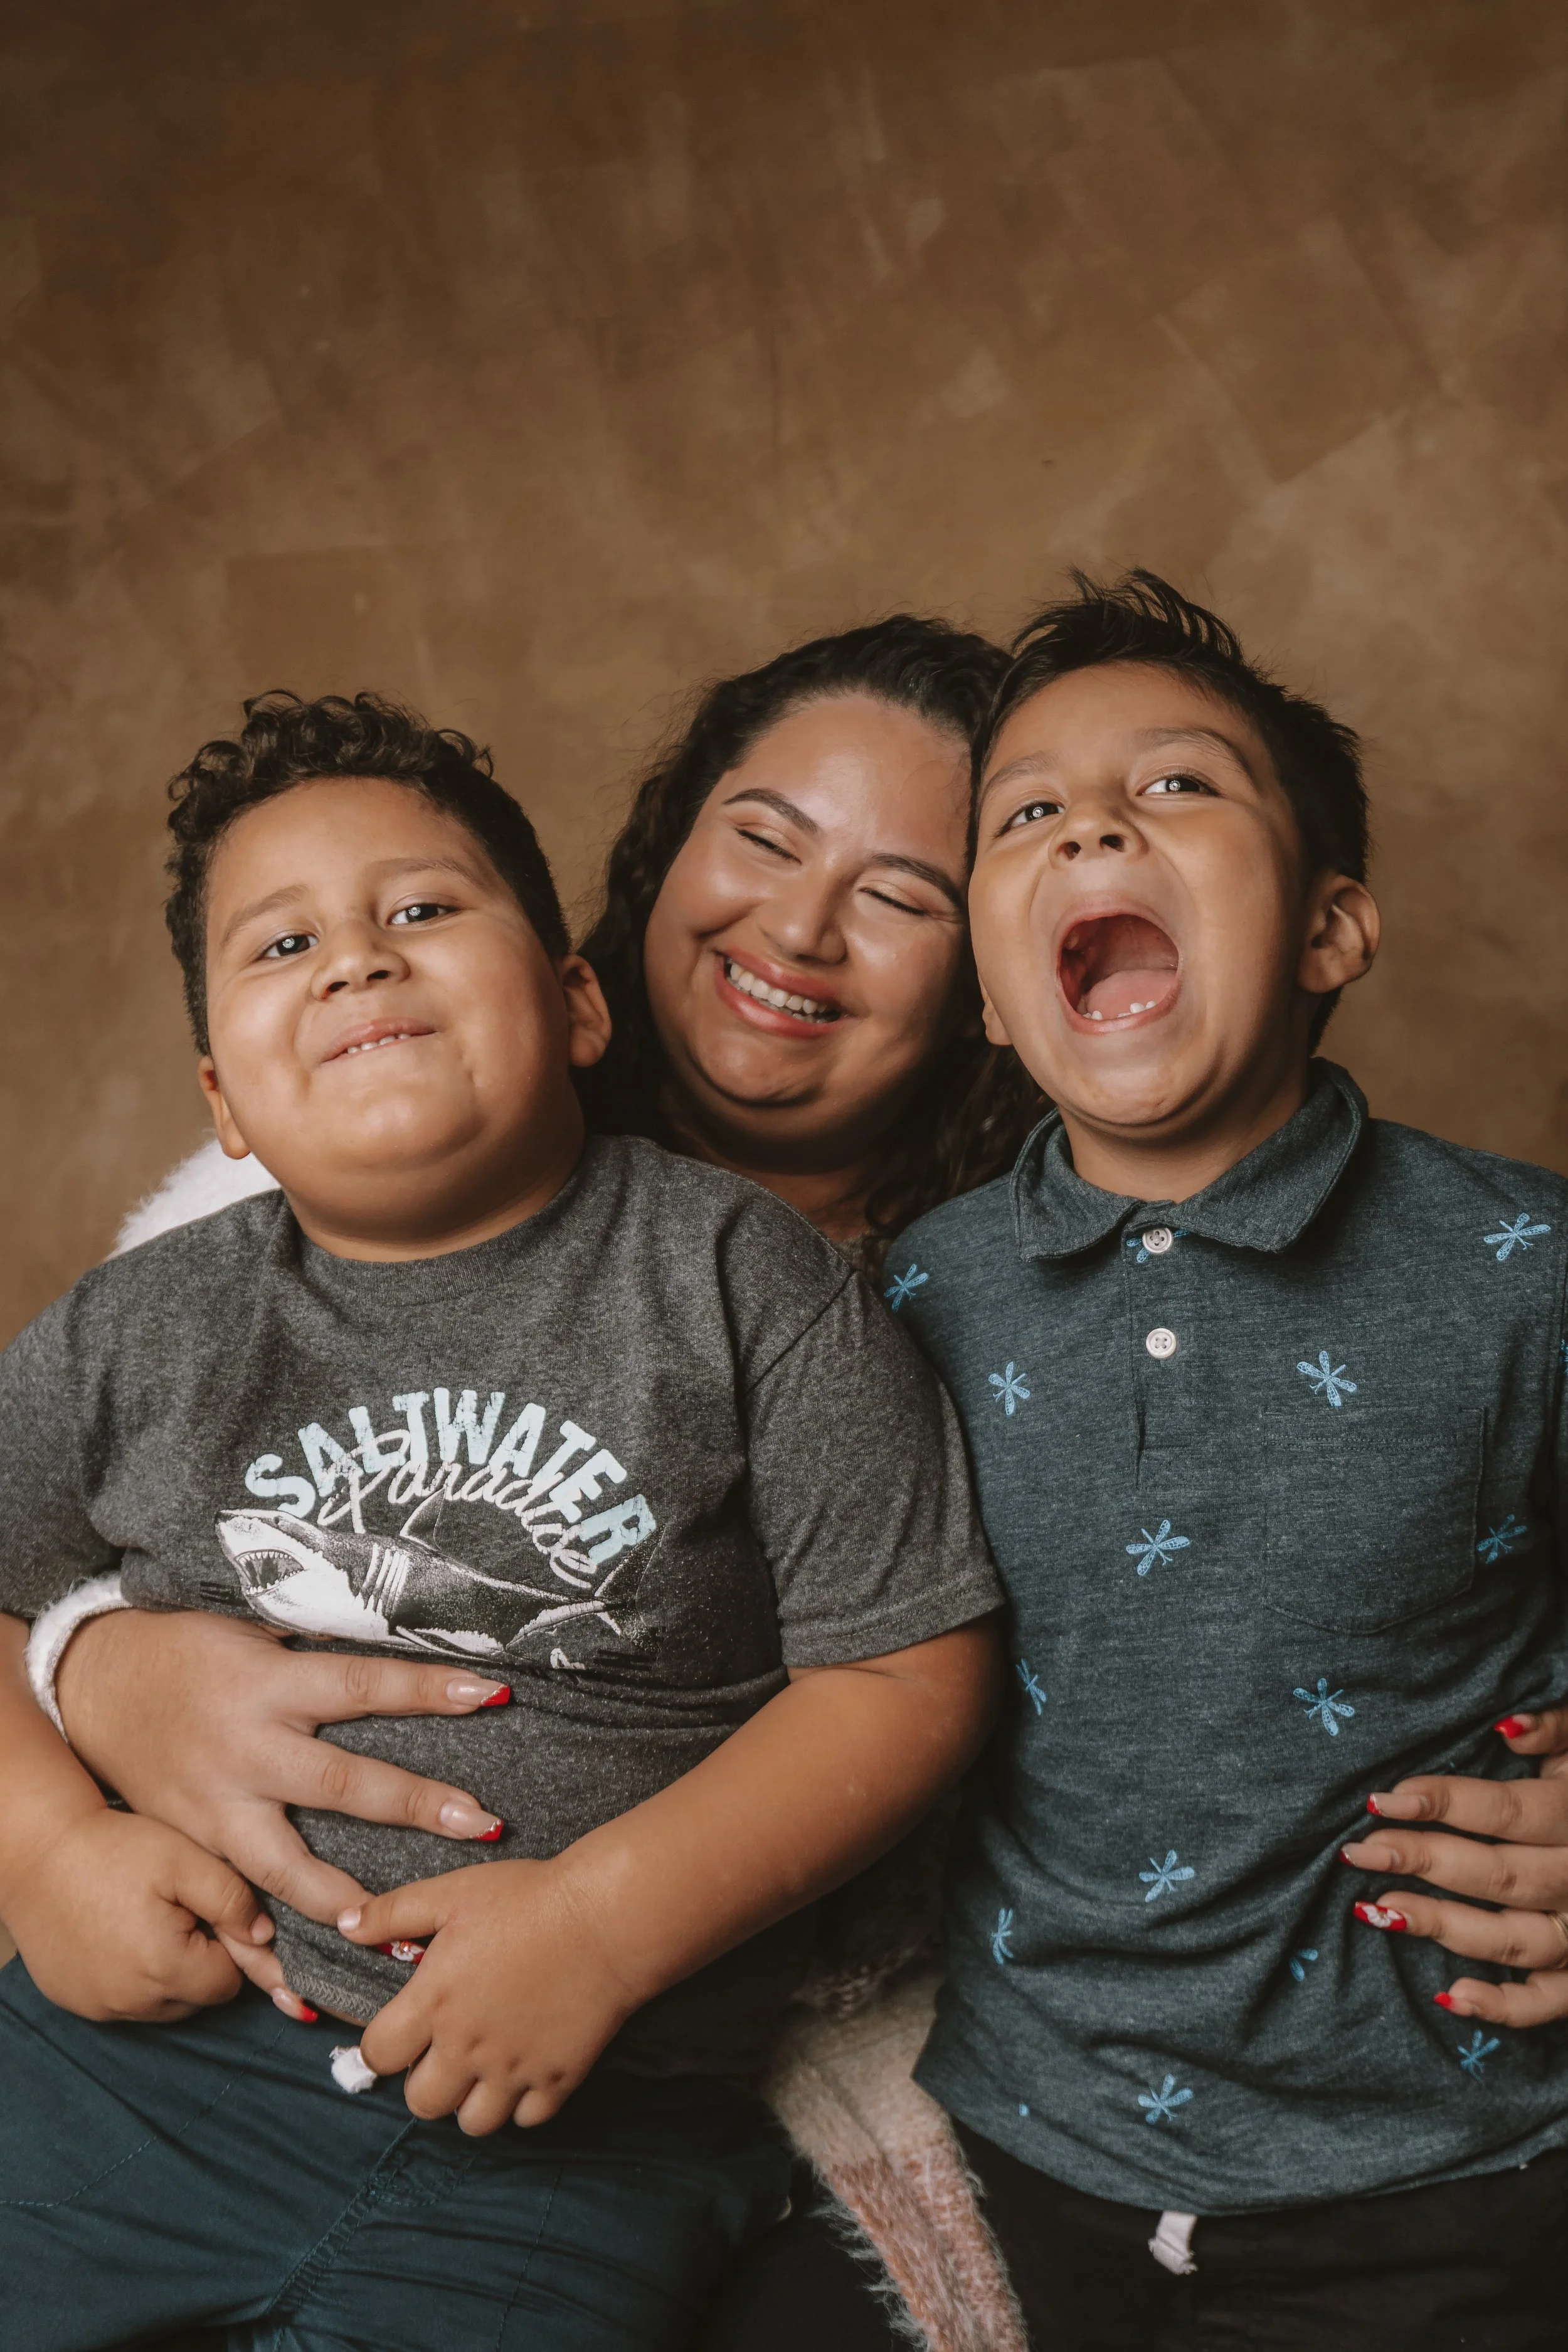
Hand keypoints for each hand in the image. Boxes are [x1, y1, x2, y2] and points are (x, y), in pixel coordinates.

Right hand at [1, 1806, 271, 2022]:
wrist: (38, 1850)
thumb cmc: (114, 1849)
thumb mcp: (186, 1860)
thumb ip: (233, 1900)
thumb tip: (264, 1937)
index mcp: (165, 1969)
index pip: (228, 1984)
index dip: (227, 1945)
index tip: (207, 1911)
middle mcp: (131, 2002)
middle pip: (195, 1999)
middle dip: (200, 1962)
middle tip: (177, 1912)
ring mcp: (97, 2006)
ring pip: (158, 2005)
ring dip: (165, 1973)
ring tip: (148, 1920)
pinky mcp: (73, 2000)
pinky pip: (119, 2002)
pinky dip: (128, 1977)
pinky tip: (118, 1934)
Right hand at [57, 1609, 506, 1922]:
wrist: (92, 1683)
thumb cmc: (188, 1646)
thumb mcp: (252, 1627)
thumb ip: (317, 1647)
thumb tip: (400, 1638)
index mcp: (269, 1685)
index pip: (362, 1686)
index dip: (426, 1690)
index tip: (490, 1695)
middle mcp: (247, 1750)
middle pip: (341, 1784)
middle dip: (417, 1805)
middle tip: (486, 1824)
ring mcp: (217, 1806)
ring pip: (285, 1865)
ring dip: (345, 1899)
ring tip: (398, 1931)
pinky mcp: (193, 1845)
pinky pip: (231, 1905)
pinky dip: (261, 1952)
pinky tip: (302, 1994)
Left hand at [338, 1859, 638, 2133]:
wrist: (606, 1917)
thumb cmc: (528, 1898)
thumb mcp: (453, 1892)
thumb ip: (394, 1912)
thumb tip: (344, 1926)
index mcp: (434, 2003)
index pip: (378, 2055)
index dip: (383, 2046)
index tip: (401, 2030)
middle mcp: (467, 2048)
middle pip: (421, 2103)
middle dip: (425, 2080)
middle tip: (445, 2049)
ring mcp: (513, 2070)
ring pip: (473, 2123)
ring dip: (472, 2100)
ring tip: (484, 2065)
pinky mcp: (557, 2080)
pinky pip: (527, 2120)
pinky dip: (523, 2103)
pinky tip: (526, 2067)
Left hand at [1342, 1705, 1567, 2024]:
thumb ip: (1555, 1727)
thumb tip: (1505, 1724)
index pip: (1509, 1812)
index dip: (1446, 1804)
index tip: (1384, 1799)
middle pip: (1501, 1874)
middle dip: (1424, 1861)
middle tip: (1361, 1851)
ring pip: (1516, 1939)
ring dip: (1445, 1927)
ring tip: (1378, 1910)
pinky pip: (1548, 2002)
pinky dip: (1503, 2007)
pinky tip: (1449, 1997)